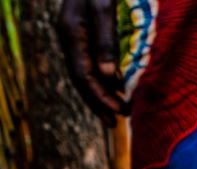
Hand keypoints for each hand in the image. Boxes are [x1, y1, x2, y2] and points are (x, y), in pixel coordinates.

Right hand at [56, 0, 127, 126]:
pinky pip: (90, 62)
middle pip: (81, 78)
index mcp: (71, 33)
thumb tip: (107, 76)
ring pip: (84, 72)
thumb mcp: (105, 8)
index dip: (100, 98)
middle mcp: (69, 36)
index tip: (119, 114)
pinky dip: (103, 78)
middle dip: (98, 102)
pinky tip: (117, 87)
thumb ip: (105, 41)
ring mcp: (75, 35)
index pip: (83, 75)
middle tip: (117, 122)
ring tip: (119, 111)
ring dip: (101, 93)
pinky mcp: (84, 32)